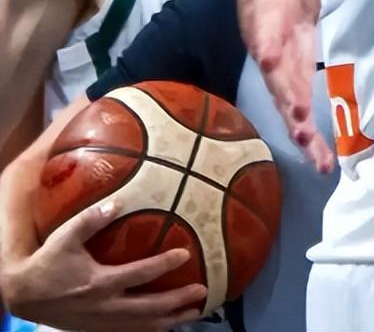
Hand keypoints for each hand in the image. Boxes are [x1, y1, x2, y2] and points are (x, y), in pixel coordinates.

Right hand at [1, 198, 205, 331]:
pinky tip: (165, 325)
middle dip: (177, 301)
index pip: (140, 274)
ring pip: (141, 326)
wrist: (23, 295)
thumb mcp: (64, 237)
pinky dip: (149, 330)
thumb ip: (90, 220)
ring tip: (193, 313)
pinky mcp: (96, 329)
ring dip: (169, 320)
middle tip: (201, 291)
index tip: (185, 255)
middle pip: (149, 308)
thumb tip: (117, 203)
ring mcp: (101, 321)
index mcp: (100, 283)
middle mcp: (104, 306)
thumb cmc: (46, 263)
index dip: (164, 265)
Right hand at [239, 0, 333, 172]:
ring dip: (299, 128)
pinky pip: (300, 111)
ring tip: (314, 155)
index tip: (270, 55)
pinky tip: (326, 162)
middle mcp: (268, 47)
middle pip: (275, 73)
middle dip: (286, 96)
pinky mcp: (295, 82)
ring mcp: (281, 68)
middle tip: (298, 120)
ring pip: (287, 100)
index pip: (263, 28)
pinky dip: (310, 137)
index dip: (267, 42)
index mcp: (263, 13)